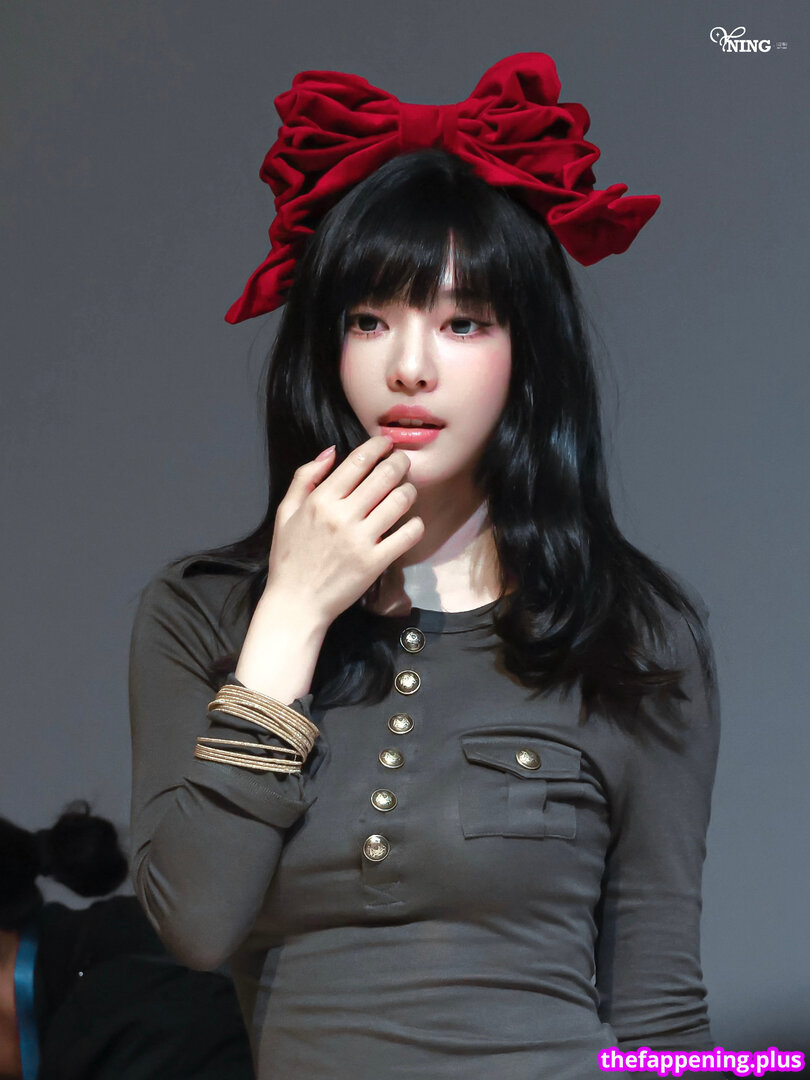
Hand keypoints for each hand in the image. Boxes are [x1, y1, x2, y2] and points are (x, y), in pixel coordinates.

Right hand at [264, 435, 424, 627]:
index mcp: (320, 500)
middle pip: (385, 475)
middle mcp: (342, 516)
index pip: (358, 460)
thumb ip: (305, 477)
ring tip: (407, 491)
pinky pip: (408, 534)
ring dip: (409, 490)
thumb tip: (331, 451)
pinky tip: (411, 523)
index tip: (387, 443)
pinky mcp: (376, 562)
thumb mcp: (286, 512)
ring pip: (400, 500)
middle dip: (400, 462)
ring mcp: (361, 539)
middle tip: (403, 462)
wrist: (296, 603)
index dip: (379, 445)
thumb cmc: (290, 558)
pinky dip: (415, 524)